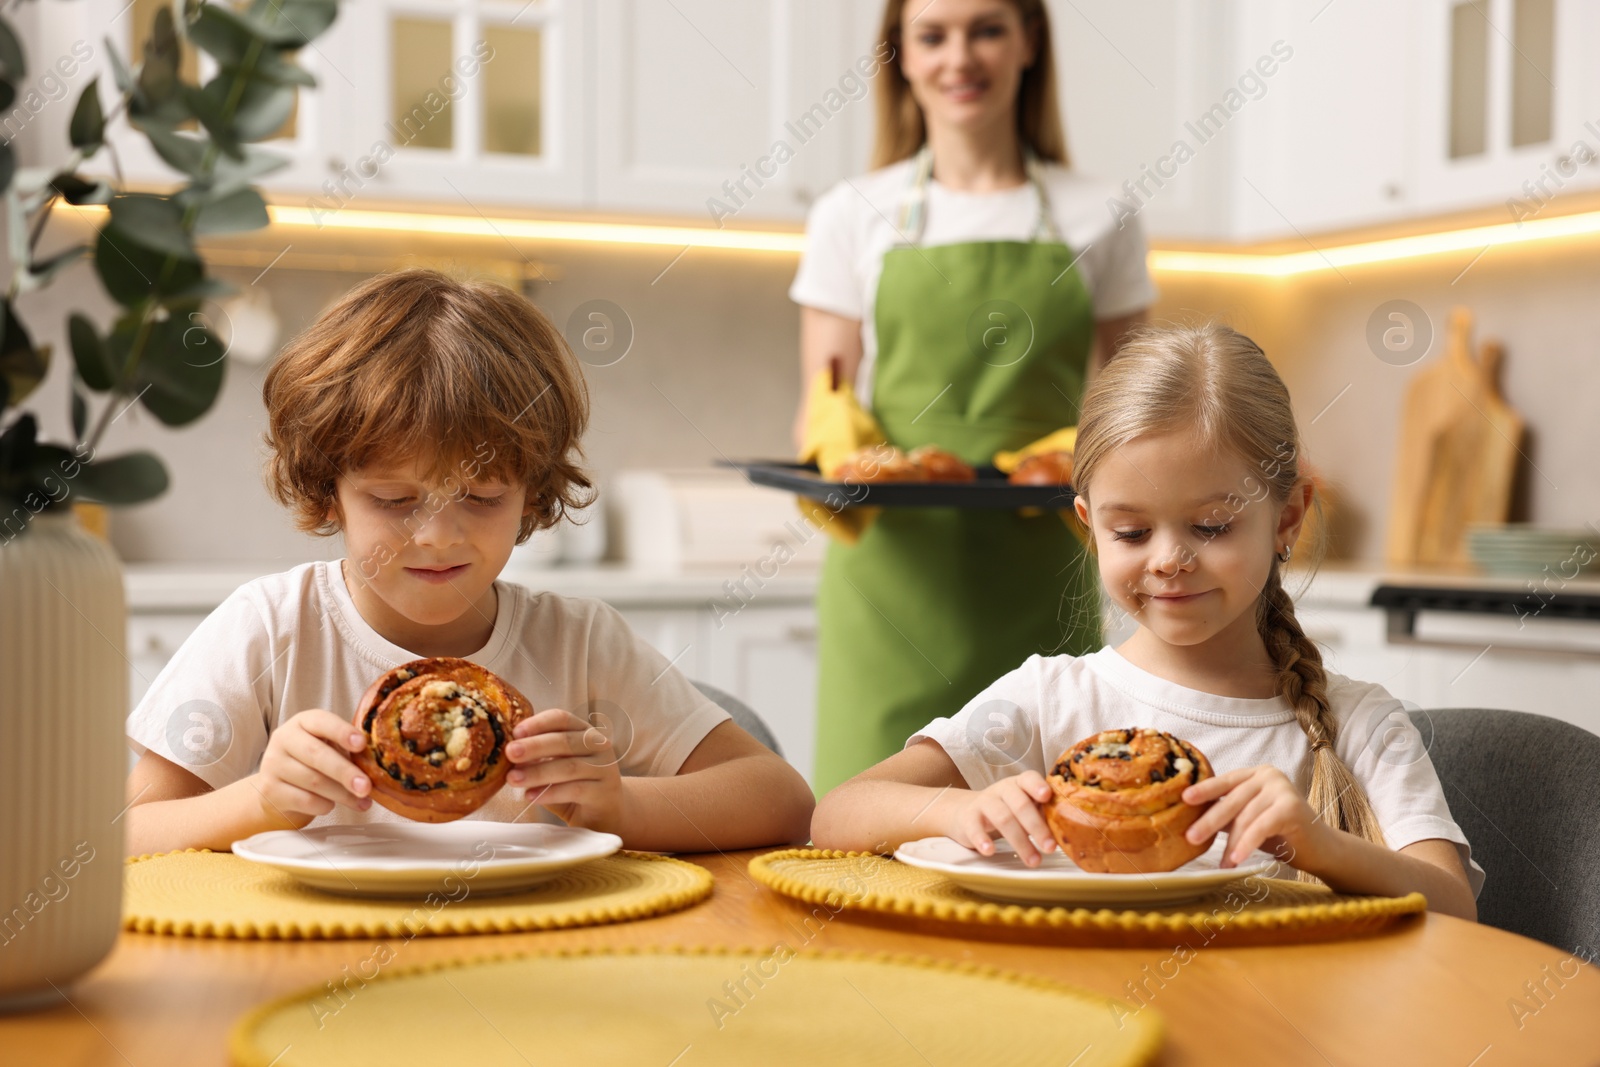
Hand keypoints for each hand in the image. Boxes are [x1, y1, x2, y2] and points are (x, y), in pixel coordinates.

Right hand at [253, 709, 371, 826]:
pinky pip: (304, 800)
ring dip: (342, 794)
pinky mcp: (270, 790)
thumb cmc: (313, 765)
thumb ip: (348, 749)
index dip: (342, 732)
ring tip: (361, 801)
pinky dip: (324, 805)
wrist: (277, 790)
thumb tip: (378, 764)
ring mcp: (273, 765)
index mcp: (303, 722)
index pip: (321, 721)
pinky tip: (332, 806)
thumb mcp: (329, 748)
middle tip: (367, 786)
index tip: (362, 744)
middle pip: (316, 754)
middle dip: (345, 772)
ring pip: (312, 781)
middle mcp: (283, 739)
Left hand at [507, 708, 625, 833]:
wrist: (606, 812)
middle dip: (534, 746)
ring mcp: (604, 768)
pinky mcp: (604, 792)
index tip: (515, 732)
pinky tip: (531, 796)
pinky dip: (550, 792)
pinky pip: (575, 790)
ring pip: (569, 767)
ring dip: (538, 772)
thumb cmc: (575, 784)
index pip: (562, 718)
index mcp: (583, 731)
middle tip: (509, 752)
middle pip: (565, 741)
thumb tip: (505, 753)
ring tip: (513, 779)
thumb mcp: (556, 765)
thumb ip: (538, 757)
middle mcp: (598, 745)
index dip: (538, 723)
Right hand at [941, 772, 1056, 867]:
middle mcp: (1002, 790)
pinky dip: (982, 839)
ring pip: (1002, 818)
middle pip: (1020, 804)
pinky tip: (990, 850)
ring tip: (1033, 861)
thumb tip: (1070, 833)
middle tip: (1050, 848)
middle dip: (1037, 827)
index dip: (1038, 786)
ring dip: (1019, 841)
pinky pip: (975, 827)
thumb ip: (1043, 814)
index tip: (1047, 796)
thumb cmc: (1006, 811)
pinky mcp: (969, 818)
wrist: (966, 812)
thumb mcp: (1024, 807)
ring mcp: (984, 802)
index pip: (1029, 778)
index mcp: (1020, 785)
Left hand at [1182, 765, 1333, 869]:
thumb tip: (1191, 818)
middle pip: (1232, 800)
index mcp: (1256, 773)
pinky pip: (1261, 827)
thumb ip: (1228, 813)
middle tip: (1191, 838)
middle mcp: (1269, 775)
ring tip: (1221, 863)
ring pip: (1246, 817)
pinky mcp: (1292, 807)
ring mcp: (1282, 789)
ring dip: (1231, 843)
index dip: (1204, 790)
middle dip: (1210, 821)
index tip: (1183, 799)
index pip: (1225, 781)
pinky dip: (1247, 844)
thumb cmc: (1281, 834)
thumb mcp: (1249, 819)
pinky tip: (1236, 860)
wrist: (1321, 849)